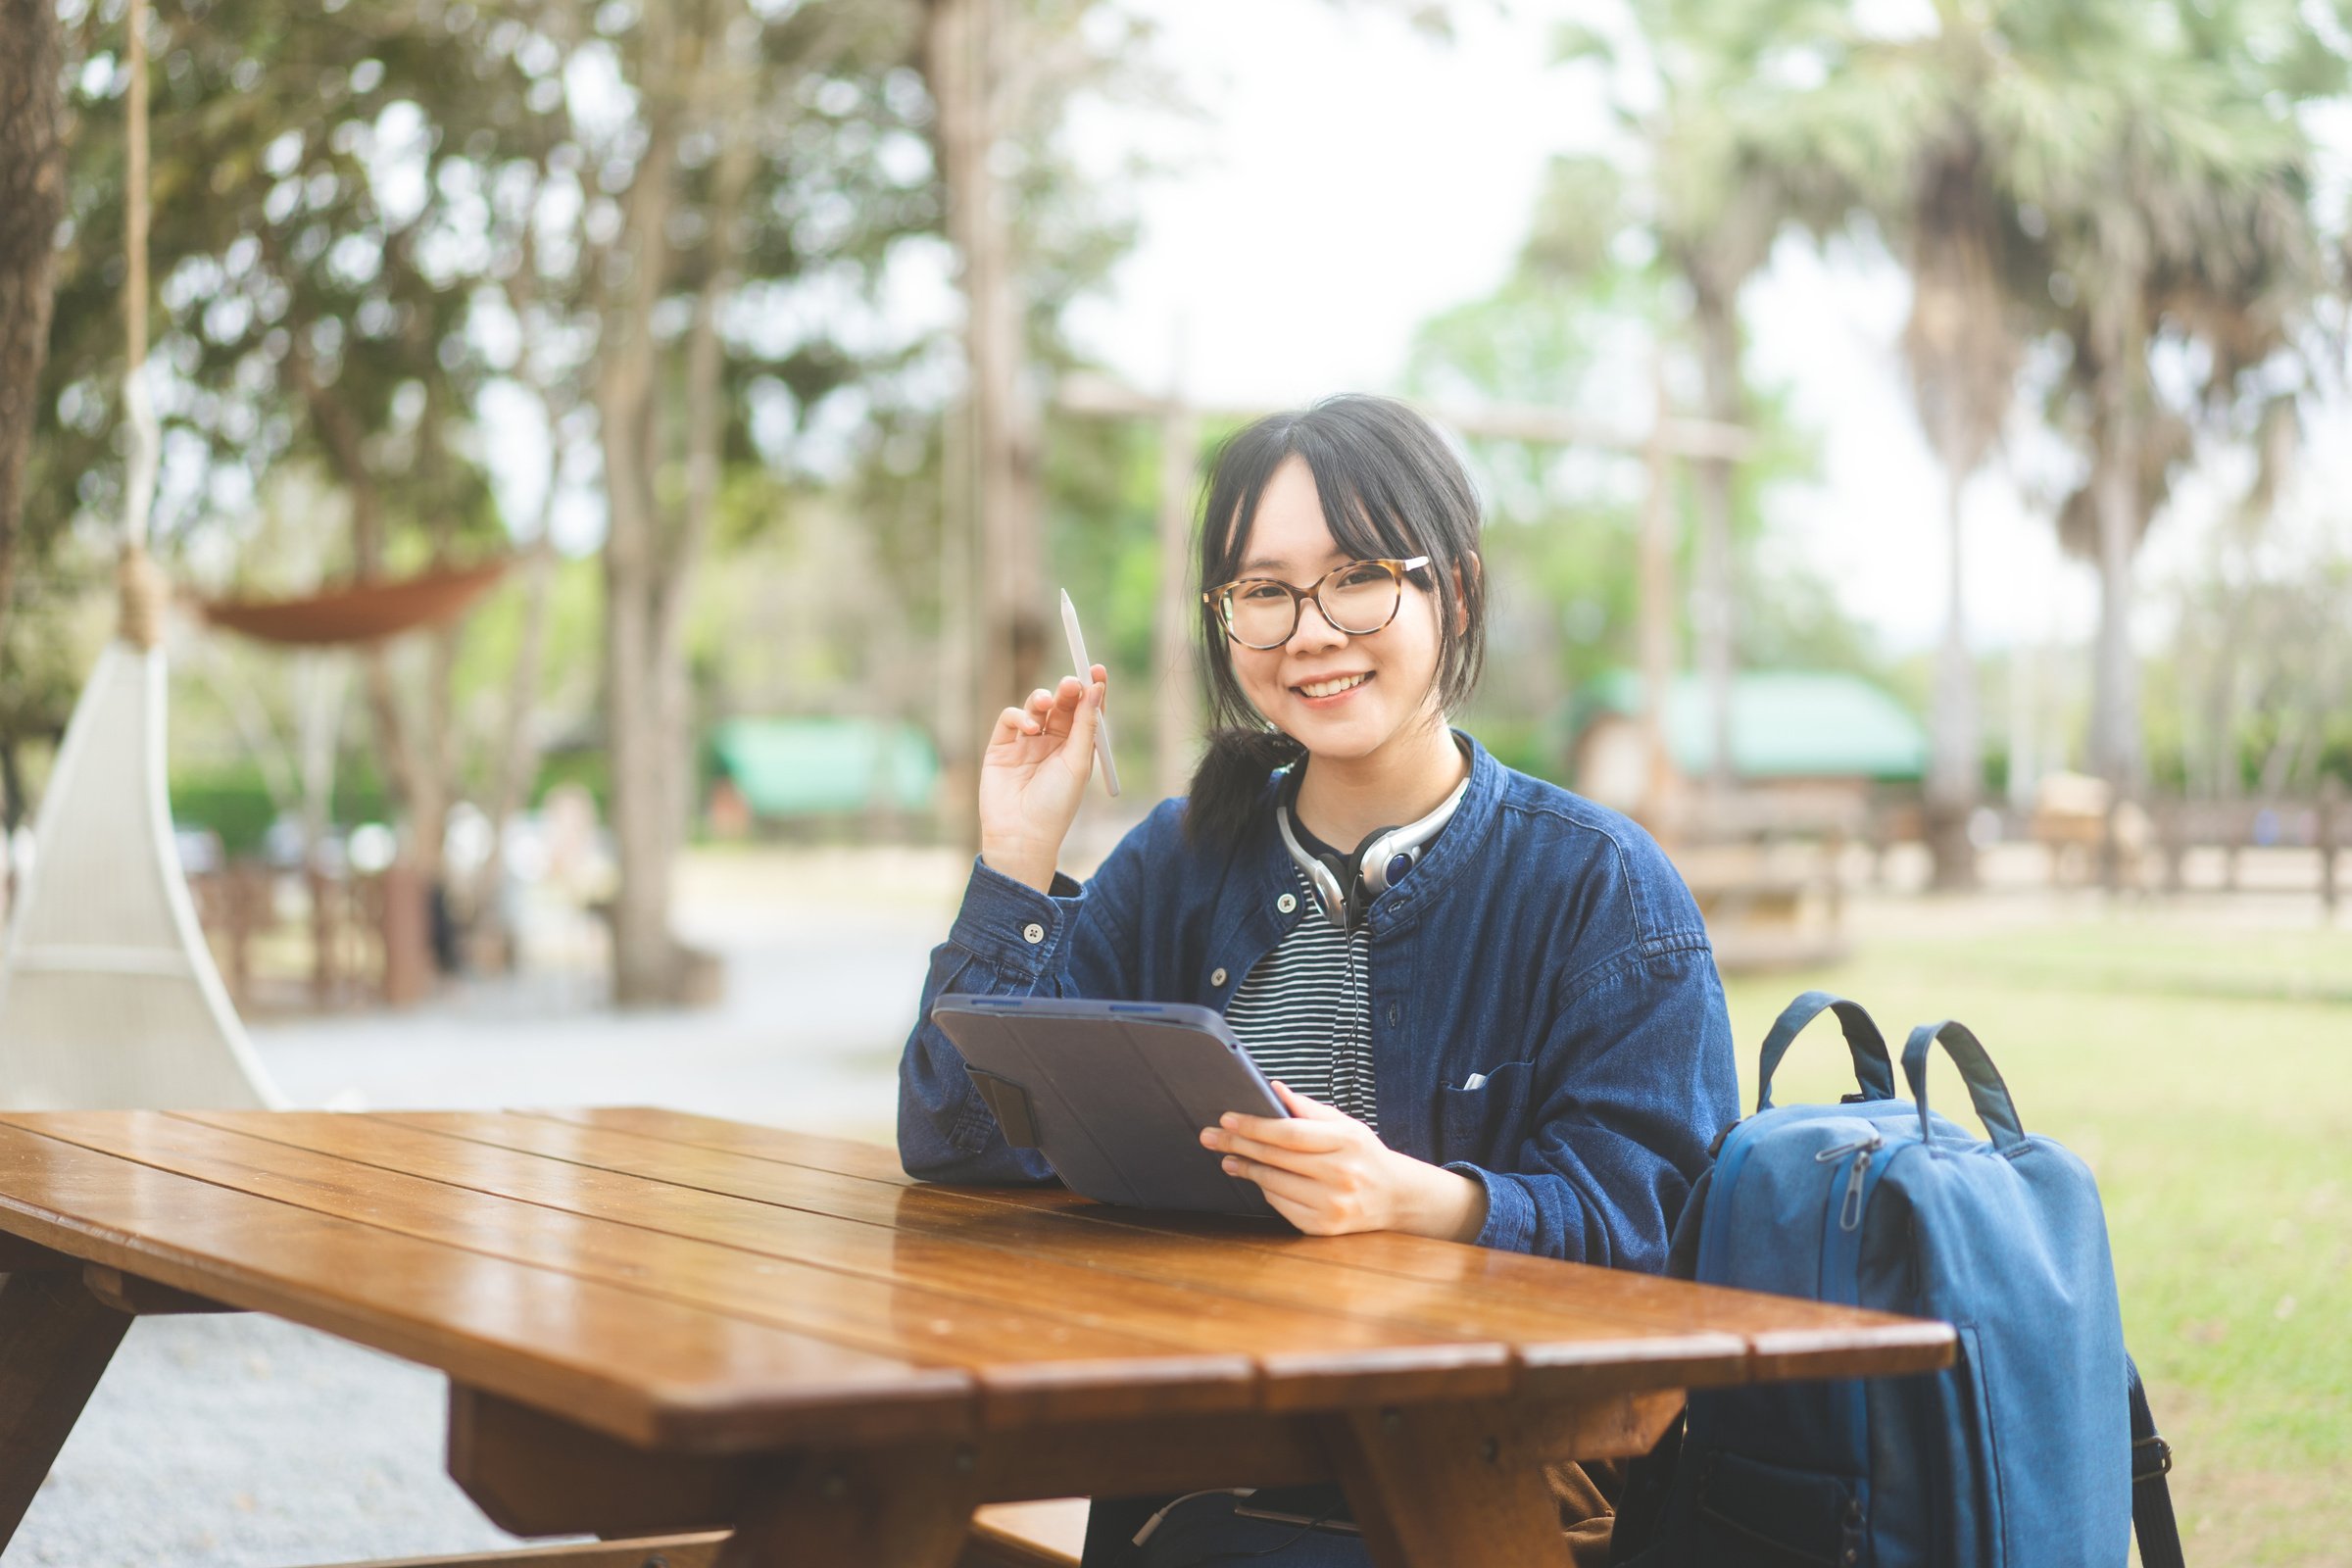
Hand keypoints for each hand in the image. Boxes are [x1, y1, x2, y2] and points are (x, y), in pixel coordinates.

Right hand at [978, 665, 1106, 891]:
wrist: (1021, 835)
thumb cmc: (1056, 805)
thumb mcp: (1078, 762)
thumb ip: (1086, 724)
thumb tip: (1097, 687)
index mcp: (1076, 747)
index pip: (1086, 711)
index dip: (1092, 690)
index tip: (1098, 670)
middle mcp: (1053, 743)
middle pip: (1062, 704)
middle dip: (1067, 690)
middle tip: (1071, 682)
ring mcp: (1026, 743)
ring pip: (1035, 707)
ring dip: (1042, 698)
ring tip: (1046, 702)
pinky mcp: (1001, 746)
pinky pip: (1010, 718)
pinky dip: (1019, 715)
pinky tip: (1028, 728)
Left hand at [1202, 1082, 1488, 1241]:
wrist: (1395, 1197)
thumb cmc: (1365, 1154)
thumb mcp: (1346, 1124)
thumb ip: (1308, 1108)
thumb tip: (1274, 1088)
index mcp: (1346, 1142)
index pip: (1289, 1133)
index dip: (1254, 1126)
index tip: (1227, 1119)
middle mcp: (1340, 1175)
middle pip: (1275, 1158)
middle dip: (1237, 1144)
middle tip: (1210, 1136)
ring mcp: (1331, 1205)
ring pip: (1273, 1183)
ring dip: (1245, 1168)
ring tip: (1227, 1157)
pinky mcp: (1322, 1227)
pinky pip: (1280, 1205)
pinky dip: (1265, 1189)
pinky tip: (1256, 1176)